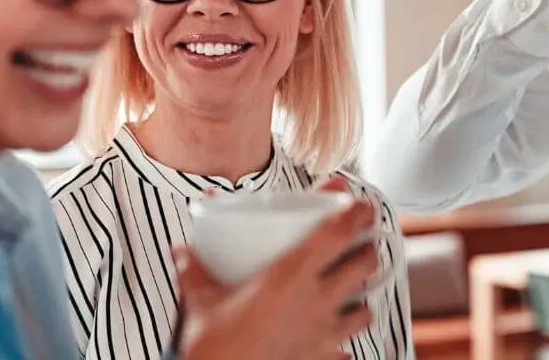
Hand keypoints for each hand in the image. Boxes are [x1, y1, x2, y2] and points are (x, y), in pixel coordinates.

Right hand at [173, 199, 380, 359]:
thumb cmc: (215, 348)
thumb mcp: (201, 303)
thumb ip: (194, 271)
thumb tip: (181, 251)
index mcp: (290, 275)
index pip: (338, 233)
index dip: (357, 214)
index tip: (362, 205)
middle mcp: (316, 300)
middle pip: (364, 265)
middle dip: (367, 250)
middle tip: (359, 245)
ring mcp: (324, 332)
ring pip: (366, 307)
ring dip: (364, 295)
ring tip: (353, 289)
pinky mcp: (324, 358)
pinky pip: (349, 346)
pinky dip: (347, 337)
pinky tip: (337, 335)